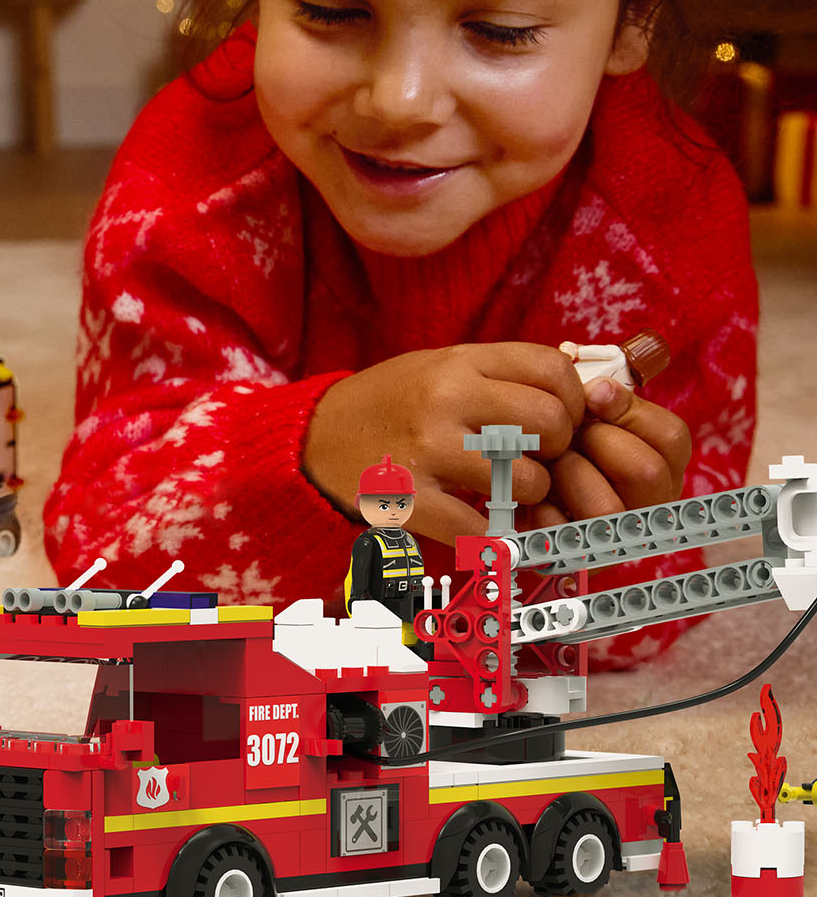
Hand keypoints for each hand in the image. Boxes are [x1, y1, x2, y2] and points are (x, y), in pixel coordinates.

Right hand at [303, 343, 584, 546]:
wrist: (315, 437)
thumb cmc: (393, 403)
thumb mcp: (443, 367)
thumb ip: (502, 376)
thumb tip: (582, 393)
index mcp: (460, 360)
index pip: (552, 368)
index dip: (574, 400)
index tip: (563, 420)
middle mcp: (446, 397)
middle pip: (550, 422)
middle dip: (559, 450)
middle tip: (539, 460)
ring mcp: (428, 449)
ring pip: (527, 479)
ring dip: (529, 496)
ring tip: (508, 493)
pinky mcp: (410, 499)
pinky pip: (481, 527)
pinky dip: (494, 535)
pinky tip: (485, 526)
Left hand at [524, 376, 690, 528]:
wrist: (516, 485)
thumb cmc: (560, 442)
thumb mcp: (587, 415)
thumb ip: (603, 400)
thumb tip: (600, 391)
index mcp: (663, 467)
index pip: (672, 437)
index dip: (631, 410)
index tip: (593, 396)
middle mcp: (652, 506)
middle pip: (647, 471)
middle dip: (597, 441)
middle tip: (570, 435)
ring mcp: (620, 538)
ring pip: (609, 509)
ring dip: (571, 474)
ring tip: (550, 464)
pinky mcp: (581, 562)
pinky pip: (565, 537)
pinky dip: (543, 511)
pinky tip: (534, 497)